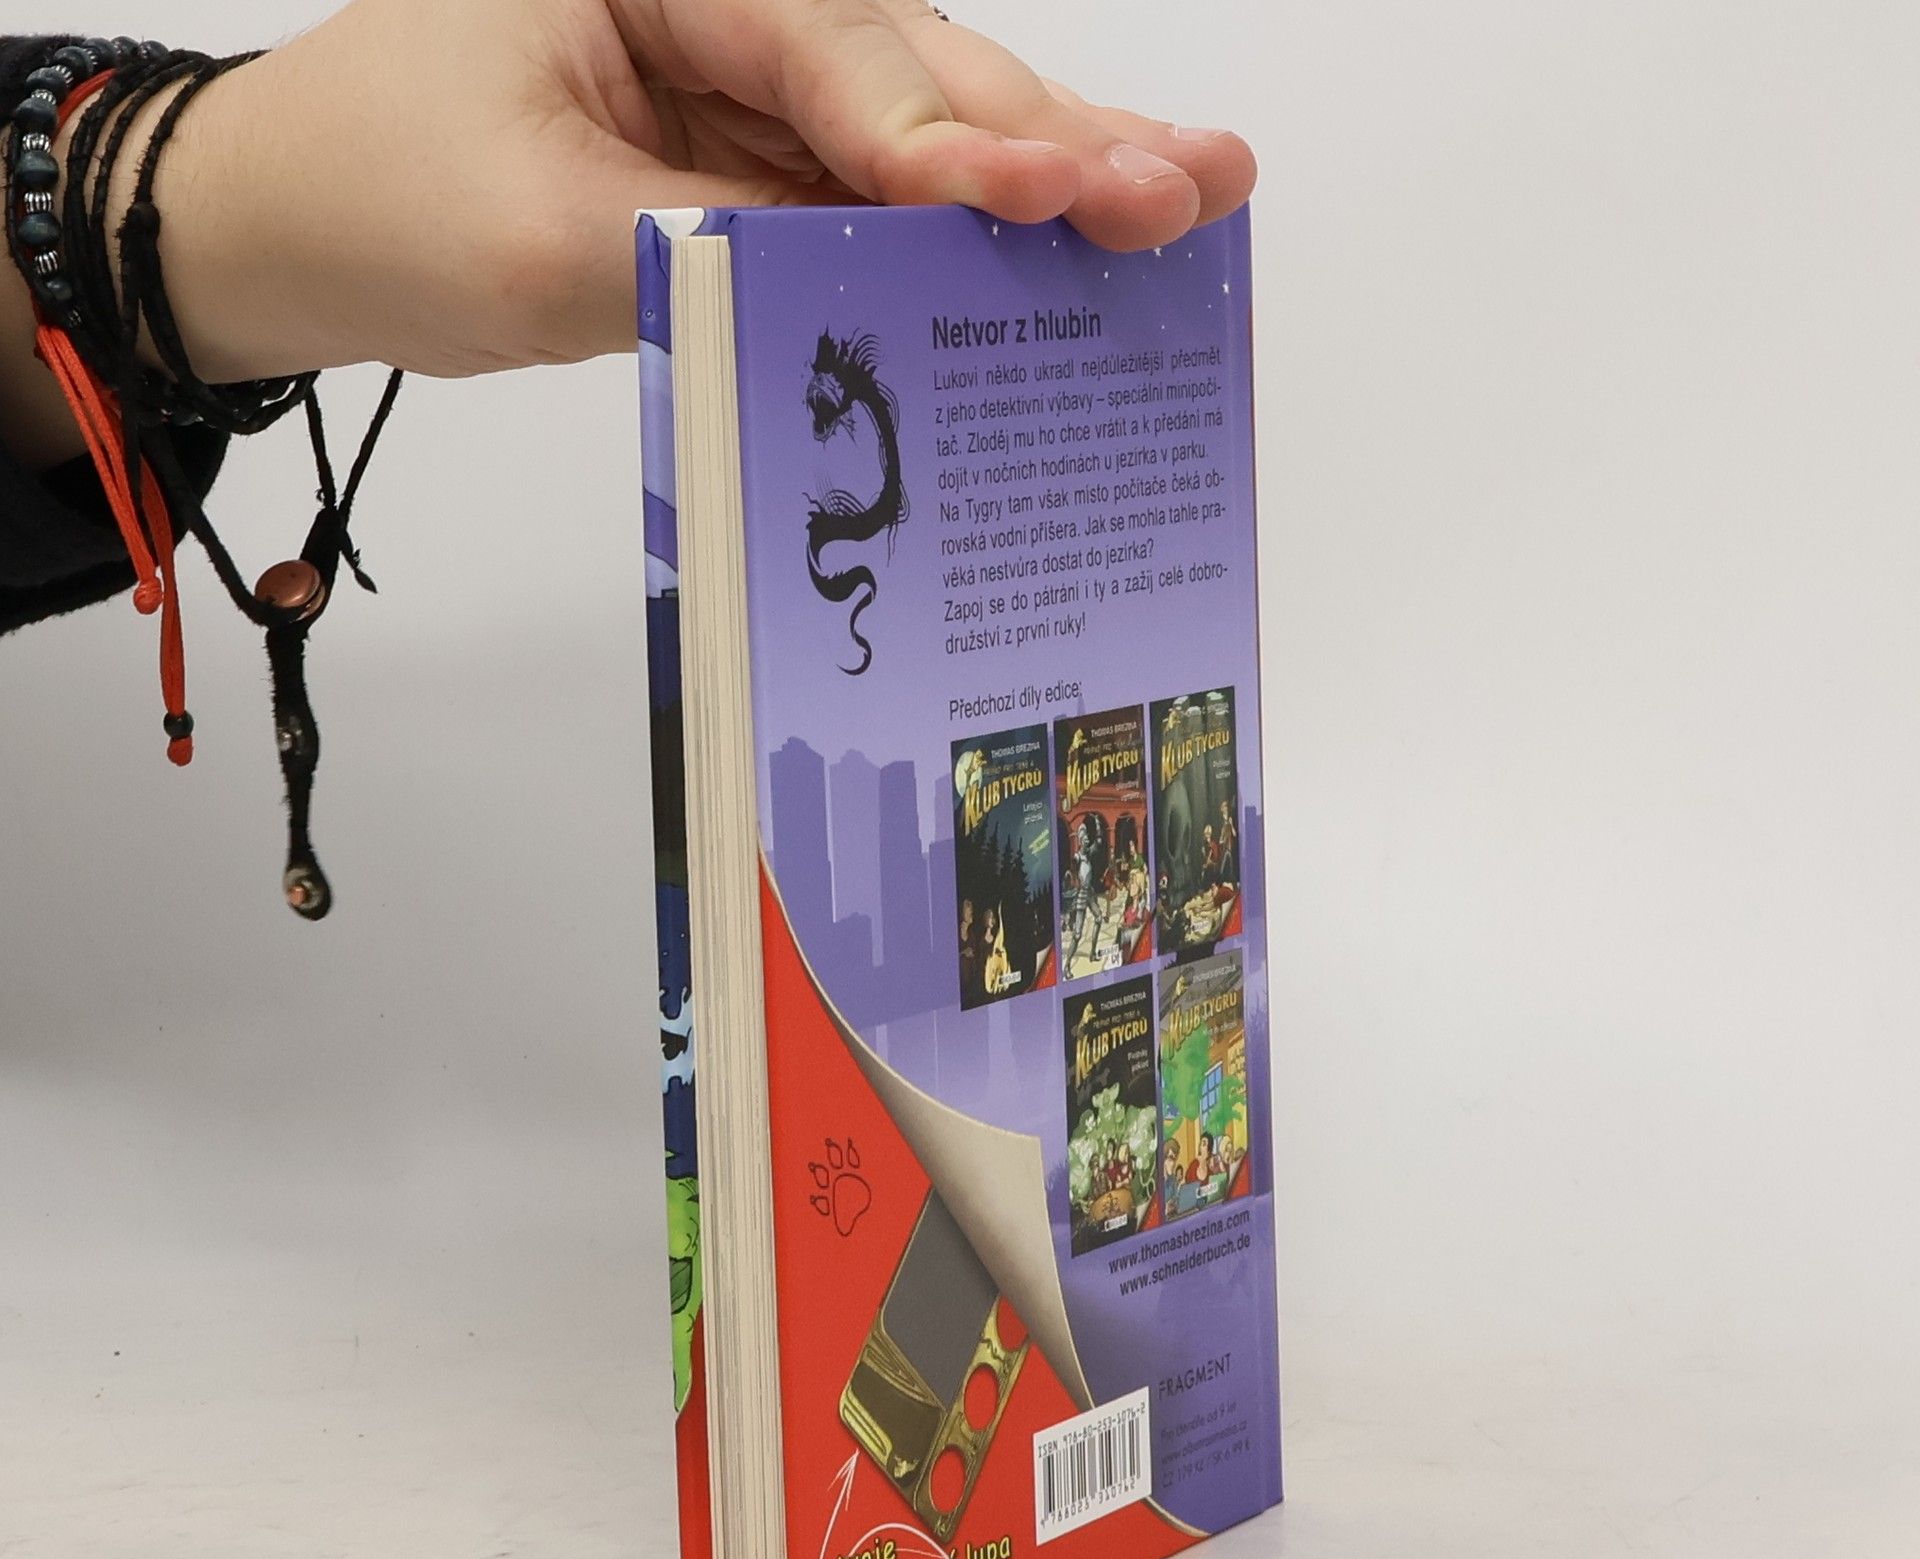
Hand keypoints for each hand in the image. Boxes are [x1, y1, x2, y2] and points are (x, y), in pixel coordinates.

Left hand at [151, 0, 1256, 381]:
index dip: (939, 144)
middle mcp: (729, 4)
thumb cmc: (377, 187)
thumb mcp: (535, 236)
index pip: (827, 53)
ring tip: (1191, 199)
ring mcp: (753, 83)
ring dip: (1054, 181)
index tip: (1045, 203)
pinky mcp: (760, 160)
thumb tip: (864, 291)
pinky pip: (883, 199)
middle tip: (1193, 184)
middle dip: (1055, 142)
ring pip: (926, 131)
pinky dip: (977, 237)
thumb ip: (709, 254)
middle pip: (919, 72)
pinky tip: (1085, 243)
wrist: (302, 220)